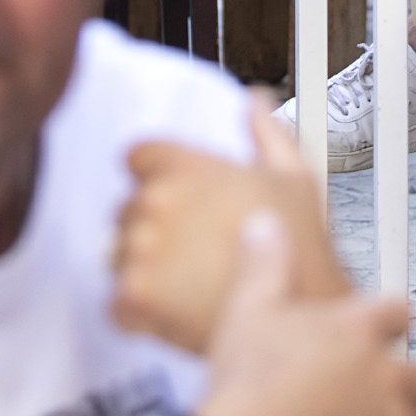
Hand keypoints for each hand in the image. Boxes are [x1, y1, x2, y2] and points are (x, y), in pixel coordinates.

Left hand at [112, 116, 346, 351]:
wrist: (301, 314)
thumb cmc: (300, 246)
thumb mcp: (294, 175)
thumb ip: (265, 131)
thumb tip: (254, 101)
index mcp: (186, 167)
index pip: (138, 157)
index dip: (156, 176)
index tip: (176, 199)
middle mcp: (156, 203)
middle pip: (125, 208)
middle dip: (151, 226)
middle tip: (190, 249)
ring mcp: (142, 251)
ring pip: (116, 254)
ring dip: (141, 267)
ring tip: (185, 281)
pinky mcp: (137, 297)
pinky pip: (115, 303)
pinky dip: (137, 310)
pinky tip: (174, 309)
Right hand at [186, 208, 415, 415]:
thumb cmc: (250, 382)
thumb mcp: (248, 309)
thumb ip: (265, 263)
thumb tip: (267, 224)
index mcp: (356, 329)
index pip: (400, 310)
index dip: (398, 314)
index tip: (398, 316)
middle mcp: (380, 373)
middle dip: (415, 377)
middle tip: (400, 380)